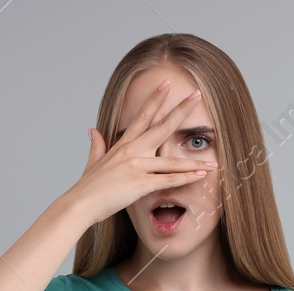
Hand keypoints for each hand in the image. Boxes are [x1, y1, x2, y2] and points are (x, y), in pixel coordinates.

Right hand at [62, 78, 217, 227]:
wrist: (80, 203)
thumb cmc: (89, 186)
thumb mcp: (94, 161)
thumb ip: (97, 145)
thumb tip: (92, 130)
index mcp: (123, 144)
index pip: (142, 116)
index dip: (155, 99)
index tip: (166, 84)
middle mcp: (131, 151)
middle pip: (161, 126)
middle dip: (180, 110)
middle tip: (196, 95)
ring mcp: (136, 166)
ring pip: (171, 161)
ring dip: (194, 162)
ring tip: (213, 161)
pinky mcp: (140, 184)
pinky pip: (168, 181)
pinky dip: (185, 179)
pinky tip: (200, 176)